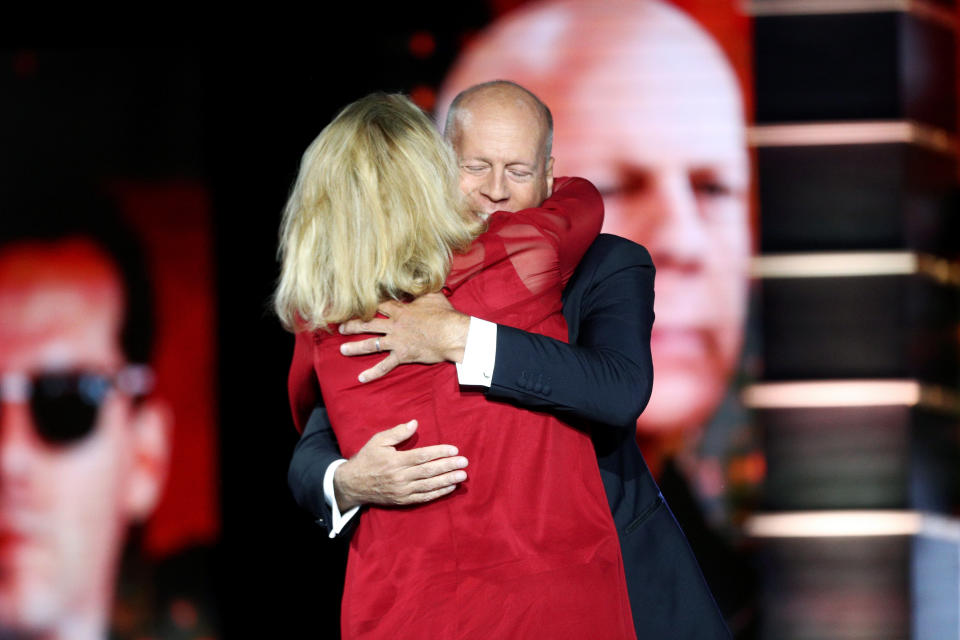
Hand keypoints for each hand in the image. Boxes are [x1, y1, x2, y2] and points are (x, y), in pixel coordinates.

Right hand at [333, 419, 467, 510]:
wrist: (352, 484)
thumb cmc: (367, 459)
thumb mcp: (378, 441)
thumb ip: (397, 432)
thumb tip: (415, 423)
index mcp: (395, 460)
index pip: (422, 456)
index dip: (439, 452)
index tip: (454, 449)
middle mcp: (400, 476)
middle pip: (428, 471)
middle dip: (448, 466)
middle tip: (464, 462)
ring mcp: (402, 490)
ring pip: (428, 485)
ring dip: (447, 480)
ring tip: (462, 475)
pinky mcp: (402, 500)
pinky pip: (423, 497)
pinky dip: (438, 493)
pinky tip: (449, 488)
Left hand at [339, 293, 469, 382]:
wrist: (451, 334)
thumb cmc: (444, 314)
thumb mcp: (432, 295)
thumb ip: (421, 290)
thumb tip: (419, 280)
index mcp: (400, 310)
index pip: (377, 305)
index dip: (364, 305)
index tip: (354, 305)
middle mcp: (394, 325)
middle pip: (367, 324)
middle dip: (352, 325)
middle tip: (341, 328)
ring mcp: (397, 341)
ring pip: (371, 344)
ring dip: (355, 347)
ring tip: (342, 349)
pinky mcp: (402, 355)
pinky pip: (385, 365)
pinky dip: (373, 372)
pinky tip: (361, 378)